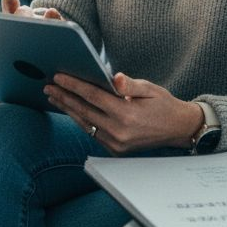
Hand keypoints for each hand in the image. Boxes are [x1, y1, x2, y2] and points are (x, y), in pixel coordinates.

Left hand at [44, 72, 204, 154]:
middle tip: (48, 86)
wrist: (178, 129)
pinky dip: (81, 120)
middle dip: (64, 97)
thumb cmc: (163, 104)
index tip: (58, 76)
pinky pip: (93, 133)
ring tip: (54, 97)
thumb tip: (113, 78)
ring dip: (68, 109)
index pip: (93, 96)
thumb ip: (129, 84)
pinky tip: (71, 109)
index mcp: (127, 114)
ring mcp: (116, 143)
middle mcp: (119, 131)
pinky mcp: (116, 150)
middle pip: (84, 111)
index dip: (74, 85)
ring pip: (85, 123)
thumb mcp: (150, 88)